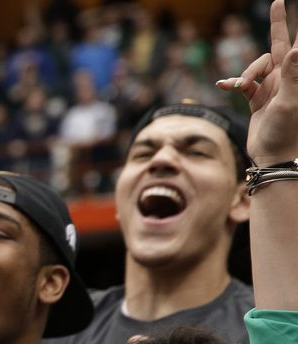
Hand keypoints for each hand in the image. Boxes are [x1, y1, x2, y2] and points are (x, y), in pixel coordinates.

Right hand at [217, 0, 297, 163]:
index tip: (292, 4)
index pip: (297, 47)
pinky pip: (244, 83)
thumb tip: (297, 48)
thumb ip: (293, 74)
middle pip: (278, 47)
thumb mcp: (289, 102)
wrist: (272, 156)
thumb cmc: (286, 132)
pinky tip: (224, 87)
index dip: (294, 27)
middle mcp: (287, 79)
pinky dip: (234, 83)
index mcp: (297, 77)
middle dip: (278, 26)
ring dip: (245, 74)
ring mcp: (273, 88)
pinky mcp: (258, 99)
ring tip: (238, 87)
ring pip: (256, 67)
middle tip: (277, 2)